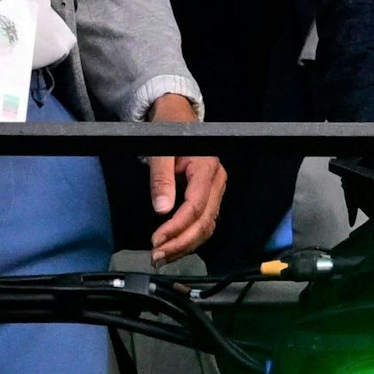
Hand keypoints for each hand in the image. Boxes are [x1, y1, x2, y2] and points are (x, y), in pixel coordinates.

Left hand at [146, 93, 225, 263]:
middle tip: (157, 257)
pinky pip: (204, 223)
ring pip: (207, 226)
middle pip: (205, 222)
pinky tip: (174, 247)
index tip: (156, 241)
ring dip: (186, 245)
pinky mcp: (210, 196)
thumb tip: (162, 210)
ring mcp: (216, 190)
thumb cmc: (170, 129)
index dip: (177, 228)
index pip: (196, 207)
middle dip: (181, 243)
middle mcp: (217, 181)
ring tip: (163, 257)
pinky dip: (190, 238)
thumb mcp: (160, 150)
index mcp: (208, 168)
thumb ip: (161, 178)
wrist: (178, 116)